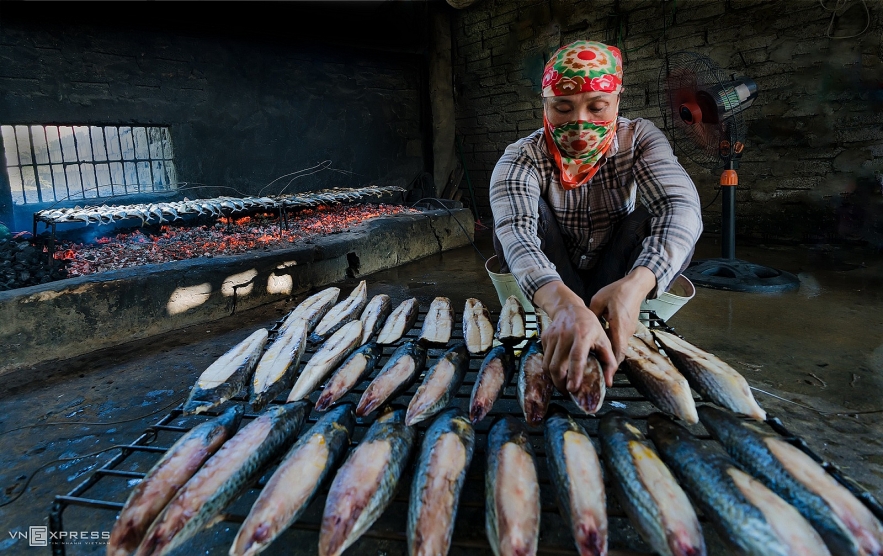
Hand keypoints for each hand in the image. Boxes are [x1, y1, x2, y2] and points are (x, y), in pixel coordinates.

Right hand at [533, 281, 616, 392]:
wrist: (569, 308)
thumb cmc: (589, 326)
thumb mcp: (604, 340)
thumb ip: (609, 362)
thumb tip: (608, 382)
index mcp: (583, 335)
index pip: (576, 357)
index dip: (574, 374)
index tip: (573, 389)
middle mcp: (565, 336)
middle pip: (557, 366)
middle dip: (560, 384)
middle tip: (568, 392)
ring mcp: (552, 337)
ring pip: (547, 365)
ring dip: (554, 379)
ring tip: (563, 384)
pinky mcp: (544, 338)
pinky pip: (545, 359)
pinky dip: (550, 368)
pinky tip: (559, 368)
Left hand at [588, 266, 656, 383]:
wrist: (635, 285)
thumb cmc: (617, 291)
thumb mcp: (599, 301)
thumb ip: (591, 317)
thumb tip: (580, 330)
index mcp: (619, 324)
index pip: (617, 349)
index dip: (612, 366)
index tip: (608, 379)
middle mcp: (626, 331)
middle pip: (618, 354)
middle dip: (609, 367)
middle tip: (599, 379)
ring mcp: (629, 331)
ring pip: (619, 350)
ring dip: (610, 360)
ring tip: (598, 369)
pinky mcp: (628, 329)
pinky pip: (620, 343)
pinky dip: (612, 351)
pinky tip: (602, 353)